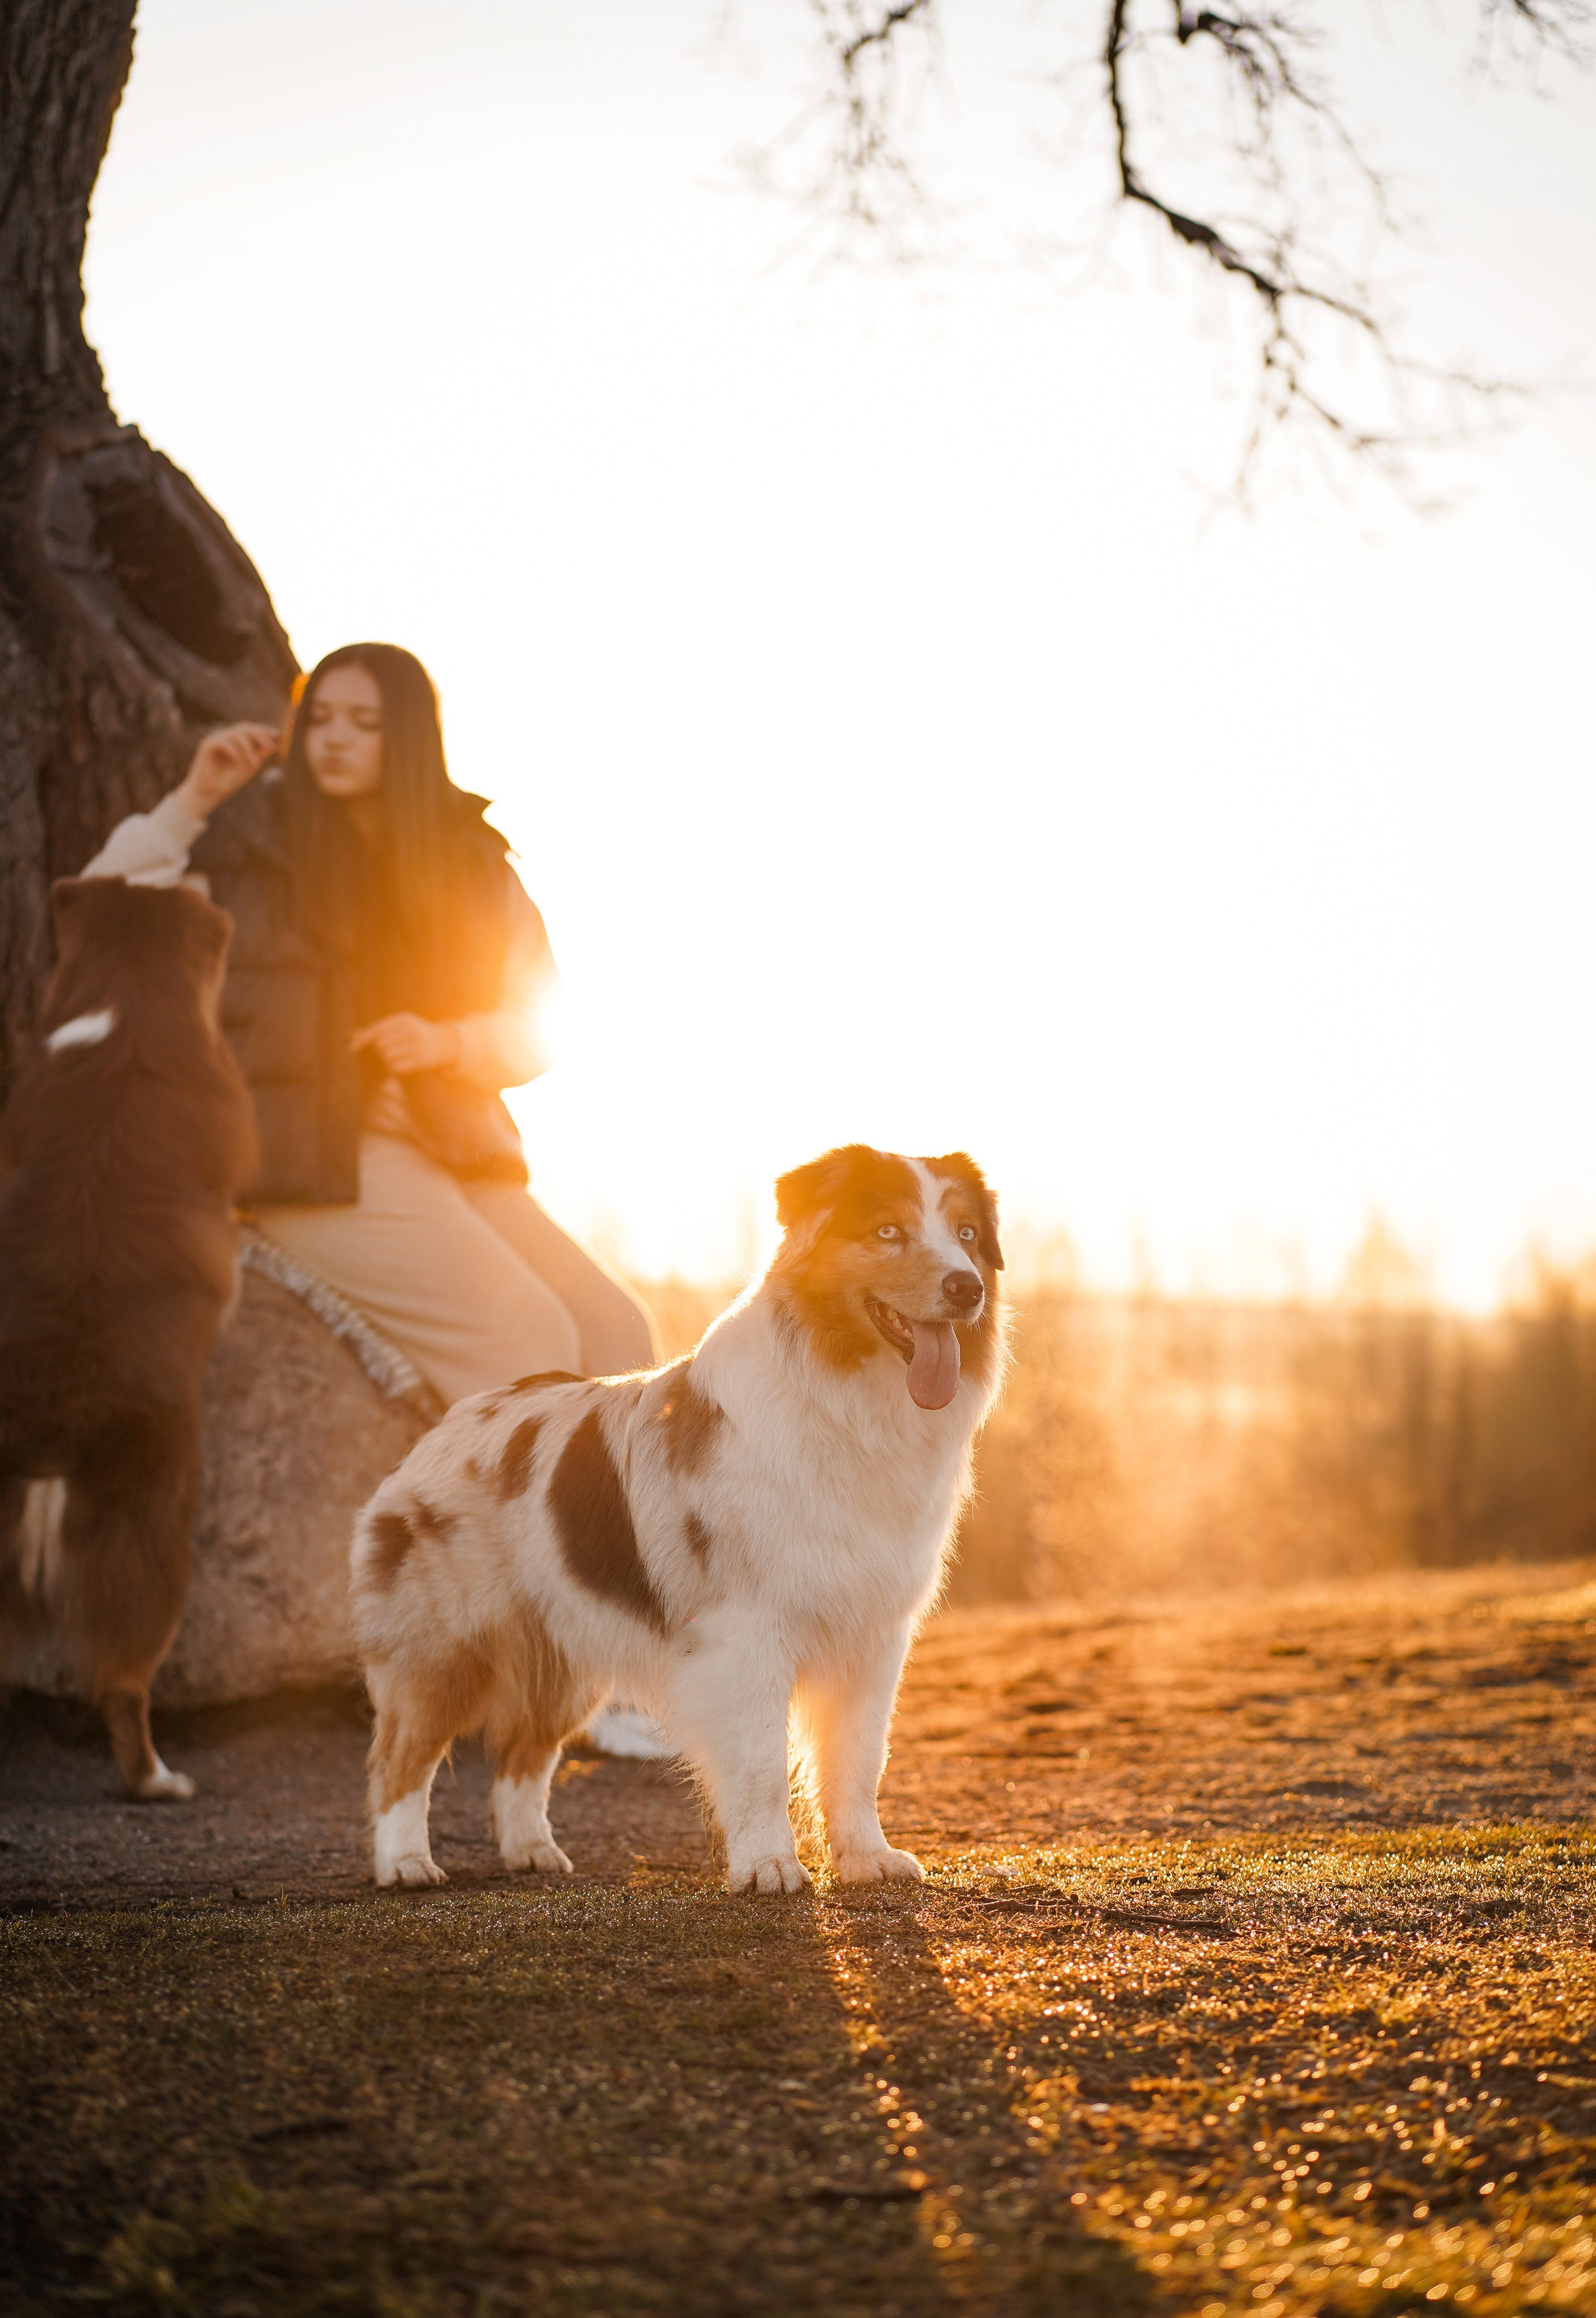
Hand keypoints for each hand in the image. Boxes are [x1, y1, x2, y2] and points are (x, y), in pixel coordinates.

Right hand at [174, 723, 280, 821]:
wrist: (209, 795)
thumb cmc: (227, 783)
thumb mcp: (249, 768)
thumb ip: (260, 756)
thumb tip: (276, 745)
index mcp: (234, 741)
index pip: (249, 729)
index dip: (263, 729)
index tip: (277, 734)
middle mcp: (224, 737)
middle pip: (243, 727)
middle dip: (259, 735)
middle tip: (270, 746)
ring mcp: (215, 740)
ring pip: (235, 734)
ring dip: (248, 748)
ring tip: (254, 764)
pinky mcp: (207, 745)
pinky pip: (224, 742)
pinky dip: (235, 753)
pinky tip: (239, 765)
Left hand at [350, 1014, 464, 1075]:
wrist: (442, 1043)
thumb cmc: (411, 1033)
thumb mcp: (395, 1027)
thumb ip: (372, 1031)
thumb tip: (349, 1037)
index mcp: (403, 1020)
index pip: (377, 1030)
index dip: (363, 1040)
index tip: (352, 1049)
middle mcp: (411, 1031)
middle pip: (380, 1045)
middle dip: (378, 1051)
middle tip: (384, 1052)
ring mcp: (418, 1045)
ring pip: (387, 1057)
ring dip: (386, 1060)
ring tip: (392, 1058)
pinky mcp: (421, 1060)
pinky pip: (396, 1067)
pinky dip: (393, 1067)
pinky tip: (398, 1064)